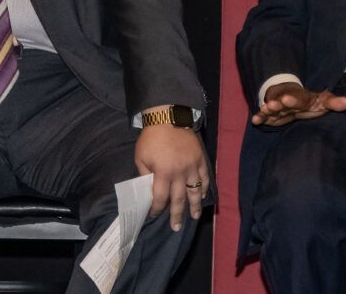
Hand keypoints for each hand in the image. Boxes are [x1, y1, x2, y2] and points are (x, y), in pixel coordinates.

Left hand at [134, 114, 208, 231]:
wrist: (168, 117)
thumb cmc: (151, 138)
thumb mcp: (141, 157)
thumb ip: (144, 175)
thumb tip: (149, 191)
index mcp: (163, 172)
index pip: (160, 198)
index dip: (156, 209)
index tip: (154, 215)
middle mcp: (180, 172)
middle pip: (179, 199)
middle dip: (177, 215)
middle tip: (176, 228)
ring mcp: (192, 166)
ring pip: (195, 191)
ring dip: (194, 206)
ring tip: (194, 217)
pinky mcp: (200, 159)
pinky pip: (205, 178)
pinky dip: (204, 189)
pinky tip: (201, 197)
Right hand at [251, 82, 345, 126]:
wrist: (291, 97)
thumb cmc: (309, 102)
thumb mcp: (322, 102)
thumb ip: (334, 103)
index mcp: (301, 99)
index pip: (297, 99)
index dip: (293, 99)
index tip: (288, 98)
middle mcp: (287, 102)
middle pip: (282, 103)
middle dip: (277, 103)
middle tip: (272, 104)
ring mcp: (278, 108)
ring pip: (272, 109)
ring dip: (267, 109)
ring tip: (264, 110)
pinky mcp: (271, 116)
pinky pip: (264, 116)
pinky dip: (259, 117)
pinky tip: (255, 121)